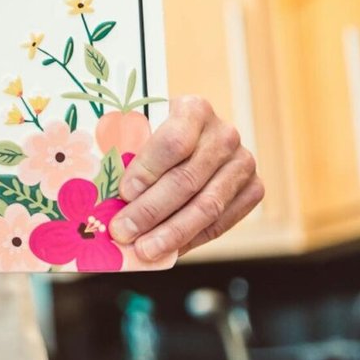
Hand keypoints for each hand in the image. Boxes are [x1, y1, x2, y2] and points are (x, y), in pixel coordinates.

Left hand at [111, 94, 263, 260]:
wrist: (199, 136)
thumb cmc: (157, 134)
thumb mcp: (143, 129)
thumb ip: (129, 152)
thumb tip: (105, 196)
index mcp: (195, 109)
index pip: (173, 142)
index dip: (147, 170)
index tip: (123, 194)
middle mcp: (224, 134)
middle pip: (187, 179)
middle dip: (151, 211)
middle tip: (123, 231)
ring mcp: (243, 162)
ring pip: (207, 206)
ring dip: (171, 233)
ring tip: (143, 250)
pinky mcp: (254, 188)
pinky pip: (222, 222)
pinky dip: (192, 239)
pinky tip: (168, 250)